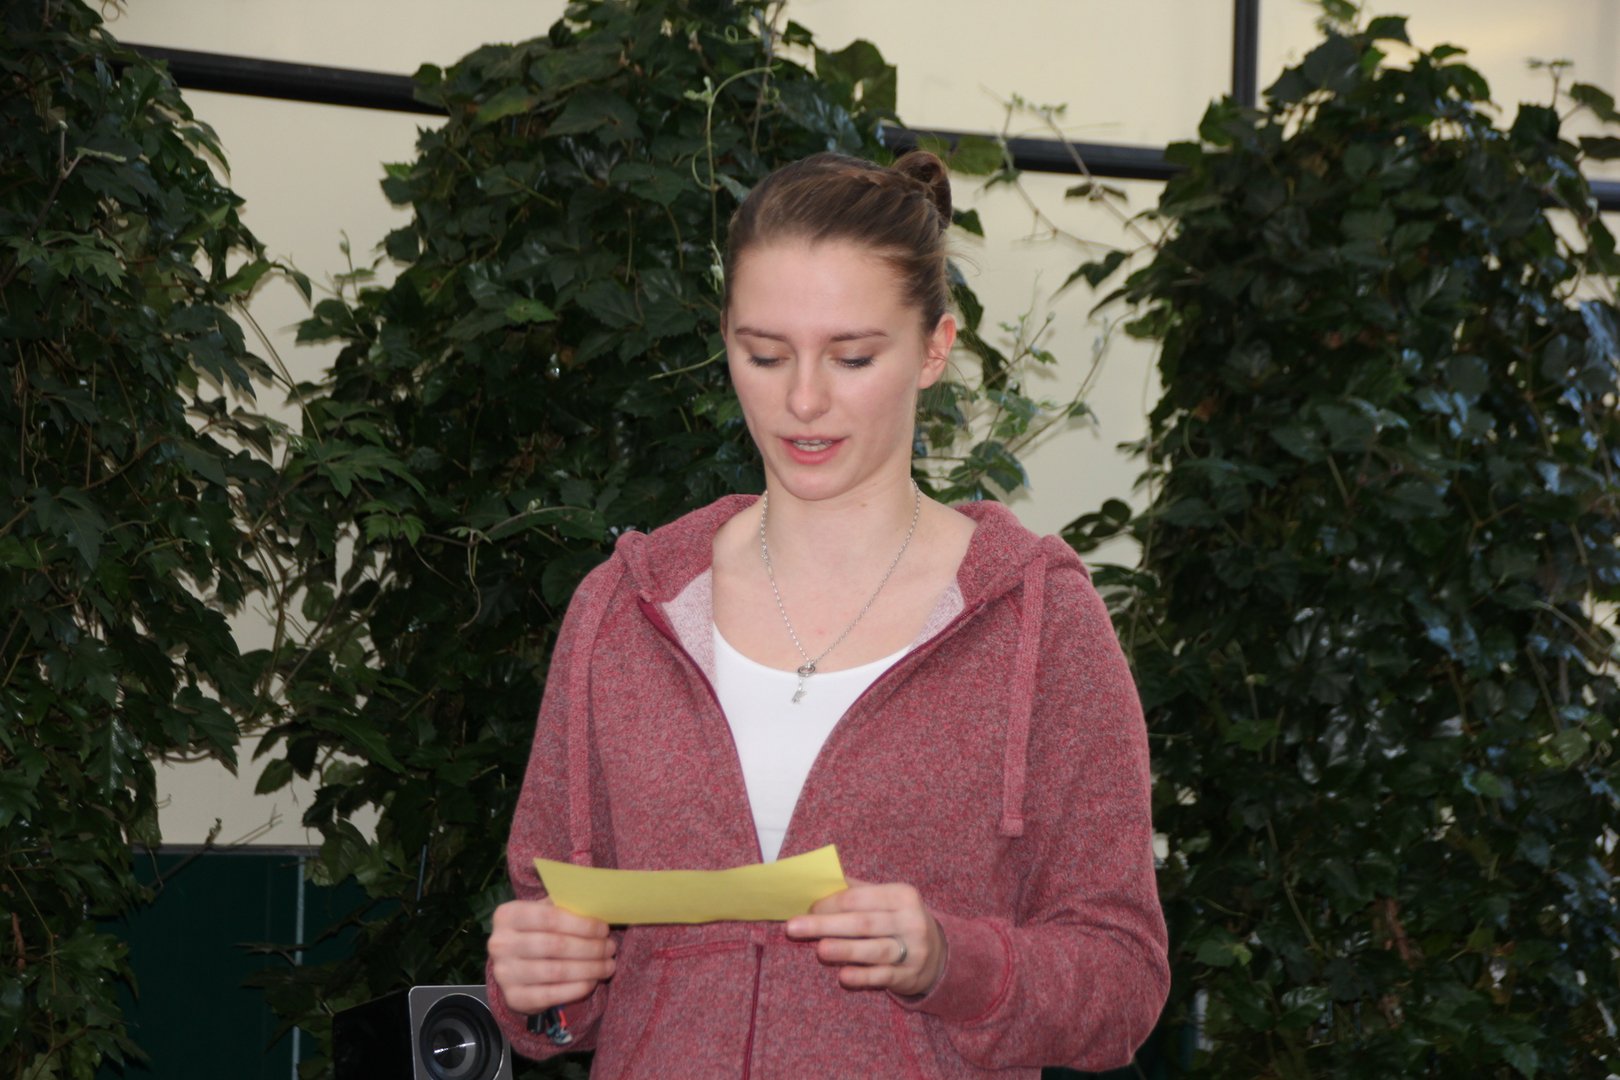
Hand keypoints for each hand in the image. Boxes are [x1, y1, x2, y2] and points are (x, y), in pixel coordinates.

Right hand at [488, 899, 616, 1013]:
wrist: (513, 968)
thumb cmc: (537, 933)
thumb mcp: (543, 913)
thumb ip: (565, 907)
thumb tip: (597, 905)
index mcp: (507, 915)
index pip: (550, 918)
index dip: (582, 924)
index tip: (604, 929)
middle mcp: (500, 944)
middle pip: (556, 945)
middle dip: (590, 947)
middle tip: (610, 948)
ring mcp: (504, 973)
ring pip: (557, 971)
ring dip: (590, 968)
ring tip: (608, 965)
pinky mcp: (514, 997)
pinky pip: (552, 995)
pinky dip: (577, 988)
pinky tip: (593, 981)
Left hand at [784, 878, 945, 995]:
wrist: (938, 953)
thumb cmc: (898, 920)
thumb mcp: (887, 899)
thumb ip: (856, 891)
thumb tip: (817, 882)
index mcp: (902, 895)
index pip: (860, 898)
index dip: (831, 903)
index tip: (807, 908)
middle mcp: (911, 921)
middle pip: (863, 923)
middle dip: (826, 924)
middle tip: (794, 927)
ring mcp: (913, 950)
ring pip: (874, 949)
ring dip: (845, 949)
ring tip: (820, 950)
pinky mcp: (909, 976)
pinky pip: (883, 976)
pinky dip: (863, 976)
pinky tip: (843, 975)